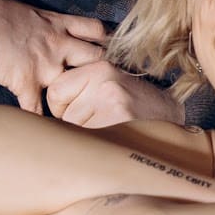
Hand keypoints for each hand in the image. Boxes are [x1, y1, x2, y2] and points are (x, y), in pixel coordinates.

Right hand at [0, 0, 108, 113]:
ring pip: (75, 85)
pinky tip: (45, 131)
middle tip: (104, 81)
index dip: (105, 39)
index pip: (94, 29)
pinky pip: (38, 109)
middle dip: (101, 69)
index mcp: (57, 23)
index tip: (109, 48)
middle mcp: (59, 45)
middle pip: (96, 58)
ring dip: (77, 97)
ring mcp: (46, 66)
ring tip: (82, 109)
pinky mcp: (28, 83)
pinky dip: (41, 121)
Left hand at [44, 59, 182, 128]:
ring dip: (86, 137)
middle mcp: (105, 79)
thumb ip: (80, 90)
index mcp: (100, 67)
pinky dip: (96, 147)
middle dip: (75, 124)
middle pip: (62, 113)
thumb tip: (40, 115)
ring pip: (73, 129)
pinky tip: (114, 140)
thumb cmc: (135, 107)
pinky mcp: (119, 120)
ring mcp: (112, 100)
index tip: (84, 111)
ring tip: (111, 130)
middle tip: (103, 122)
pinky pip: (87, 140)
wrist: (173, 119)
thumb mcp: (109, 87)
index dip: (64, 108)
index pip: (55, 91)